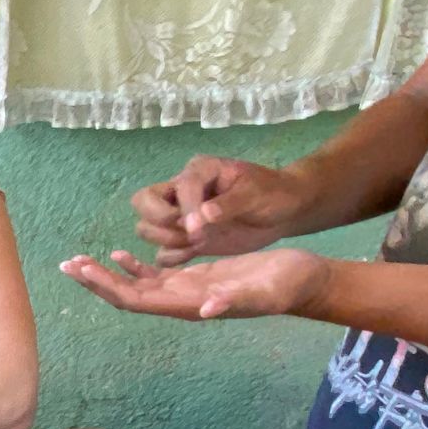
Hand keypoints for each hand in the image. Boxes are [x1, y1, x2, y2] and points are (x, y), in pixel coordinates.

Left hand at [60, 248, 330, 321]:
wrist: (305, 282)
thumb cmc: (288, 285)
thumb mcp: (264, 292)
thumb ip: (234, 300)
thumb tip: (205, 311)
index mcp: (189, 305)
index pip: (135, 300)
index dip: (106, 287)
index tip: (80, 270)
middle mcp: (181, 302)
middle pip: (127, 295)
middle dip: (96, 281)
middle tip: (66, 263)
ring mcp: (186, 292)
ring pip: (136, 286)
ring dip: (108, 275)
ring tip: (79, 261)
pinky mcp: (196, 279)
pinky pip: (157, 276)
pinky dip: (135, 266)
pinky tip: (120, 254)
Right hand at [132, 156, 311, 264]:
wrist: (284, 212)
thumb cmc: (272, 194)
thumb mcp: (255, 193)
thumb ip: (228, 204)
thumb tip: (202, 216)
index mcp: (198, 172)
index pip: (177, 188)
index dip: (184, 209)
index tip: (199, 229)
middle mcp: (181, 191)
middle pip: (143, 203)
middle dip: (160, 222)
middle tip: (191, 234)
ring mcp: (181, 216)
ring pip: (147, 228)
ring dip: (167, 240)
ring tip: (198, 244)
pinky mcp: (186, 239)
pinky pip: (163, 251)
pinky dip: (172, 257)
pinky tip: (195, 254)